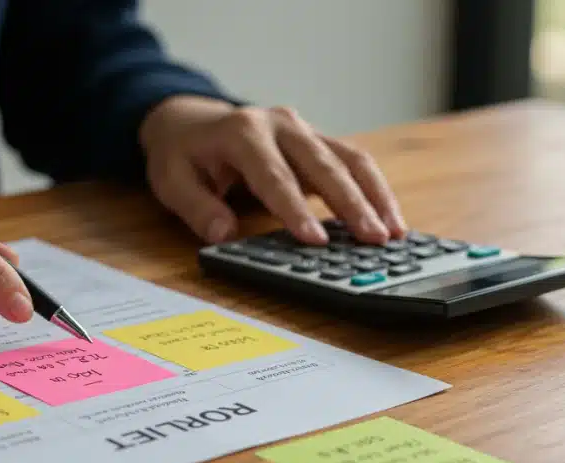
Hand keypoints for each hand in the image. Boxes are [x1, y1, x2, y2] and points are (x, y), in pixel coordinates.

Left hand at [138, 95, 405, 245]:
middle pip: (324, 164)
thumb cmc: (182, 154)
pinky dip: (374, 190)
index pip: (274, 176)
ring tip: (393, 233)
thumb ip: (197, 208)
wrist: (190, 121)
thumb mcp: (171, 181)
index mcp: (243, 132)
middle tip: (372, 240)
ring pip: (350, 159)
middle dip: (351, 204)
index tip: (315, 241)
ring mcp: (304, 130)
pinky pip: (354, 163)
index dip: (295, 209)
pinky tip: (389, 219)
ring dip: (375, 196)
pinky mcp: (318, 142)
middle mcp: (280, 125)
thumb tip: (223, 233)